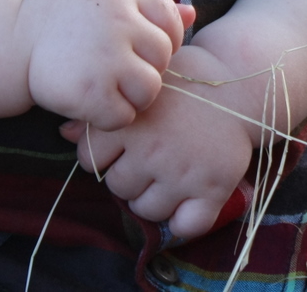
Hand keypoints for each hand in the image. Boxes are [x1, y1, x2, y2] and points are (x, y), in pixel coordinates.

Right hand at [13, 0, 194, 129]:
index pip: (171, 21)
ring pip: (150, 90)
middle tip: (120, 72)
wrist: (11, 37)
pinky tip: (94, 105)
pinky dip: (112, 117)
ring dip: (135, 98)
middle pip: (164, 57)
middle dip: (148, 70)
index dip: (163, 40)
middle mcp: (118, 21)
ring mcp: (104, 57)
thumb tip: (193, 13)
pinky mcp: (89, 91)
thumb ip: (147, 5)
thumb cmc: (63, 14)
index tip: (140, 49)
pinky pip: (124, 115)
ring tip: (110, 91)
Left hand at [60, 44, 261, 240]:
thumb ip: (106, 106)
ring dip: (152, 199)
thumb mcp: (145, 83)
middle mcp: (153, 150)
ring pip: (146, 210)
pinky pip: (186, 225)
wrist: (241, 83)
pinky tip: (186, 200)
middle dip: (127, 177)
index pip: (89, 159)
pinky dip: (183, 221)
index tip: (121, 145)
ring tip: (166, 175)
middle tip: (148, 158)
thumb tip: (65, 132)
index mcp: (132, 122)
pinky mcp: (213, 188)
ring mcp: (183, 172)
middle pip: (117, 187)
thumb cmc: (186, 80)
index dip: (102, 154)